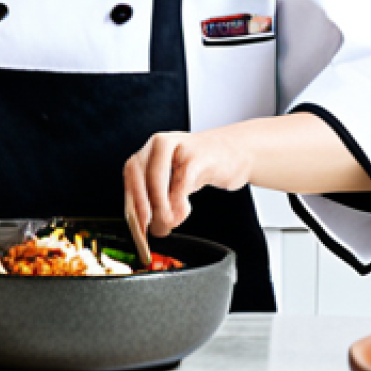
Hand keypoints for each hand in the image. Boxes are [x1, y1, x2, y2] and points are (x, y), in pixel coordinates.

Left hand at [124, 129, 253, 237]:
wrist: (238, 152)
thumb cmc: (203, 168)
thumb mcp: (177, 182)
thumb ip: (162, 198)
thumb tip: (151, 227)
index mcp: (150, 150)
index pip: (131, 173)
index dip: (131, 199)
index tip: (136, 224)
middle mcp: (159, 143)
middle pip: (138, 172)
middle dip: (140, 202)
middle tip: (147, 224)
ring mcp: (178, 146)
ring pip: (156, 177)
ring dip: (158, 205)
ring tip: (168, 222)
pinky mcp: (198, 156)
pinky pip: (181, 180)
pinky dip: (178, 202)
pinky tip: (183, 212)